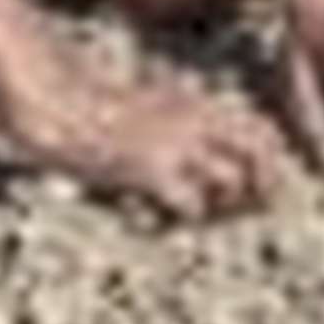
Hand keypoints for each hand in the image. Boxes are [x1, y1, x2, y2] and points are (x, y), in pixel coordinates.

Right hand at [7, 69, 286, 222]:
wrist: (55, 101)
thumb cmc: (96, 110)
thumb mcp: (153, 106)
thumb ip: (186, 125)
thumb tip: (213, 161)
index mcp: (198, 104)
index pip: (265, 131)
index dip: (269, 165)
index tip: (249, 188)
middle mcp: (197, 120)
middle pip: (264, 158)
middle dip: (259, 191)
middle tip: (229, 211)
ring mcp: (177, 144)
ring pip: (235, 184)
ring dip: (219, 210)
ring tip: (189, 216)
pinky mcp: (151, 168)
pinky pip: (192, 206)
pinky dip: (181, 221)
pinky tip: (155, 219)